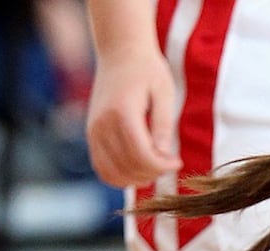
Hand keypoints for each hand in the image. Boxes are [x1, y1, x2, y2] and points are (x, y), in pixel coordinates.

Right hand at [86, 46, 180, 186]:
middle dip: (154, 173)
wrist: (120, 52)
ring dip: (137, 178)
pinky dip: (120, 176)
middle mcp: (102, 124)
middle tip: (169, 162)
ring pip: (112, 173)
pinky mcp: (91, 134)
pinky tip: (139, 169)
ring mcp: (93, 130)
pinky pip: (102, 167)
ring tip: (154, 165)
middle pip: (129, 167)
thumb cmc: (148, 71)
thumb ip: (163, 126)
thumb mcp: (164, 94)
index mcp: (122, 112)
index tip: (178, 162)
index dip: (163, 167)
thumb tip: (164, 156)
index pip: (142, 156)